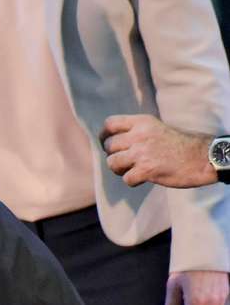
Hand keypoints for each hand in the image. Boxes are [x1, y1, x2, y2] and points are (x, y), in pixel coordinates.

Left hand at [100, 115, 216, 188]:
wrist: (199, 158)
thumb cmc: (177, 145)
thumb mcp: (154, 129)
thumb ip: (135, 132)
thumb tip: (111, 142)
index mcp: (141, 122)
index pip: (110, 124)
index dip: (104, 136)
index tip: (107, 144)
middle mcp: (139, 135)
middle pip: (109, 146)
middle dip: (114, 156)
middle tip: (126, 161)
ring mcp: (142, 153)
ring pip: (112, 163)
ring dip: (120, 170)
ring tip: (133, 169)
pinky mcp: (146, 170)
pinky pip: (126, 179)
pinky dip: (133, 181)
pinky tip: (144, 177)